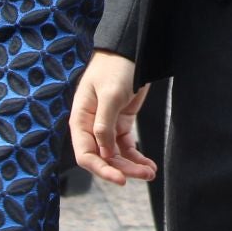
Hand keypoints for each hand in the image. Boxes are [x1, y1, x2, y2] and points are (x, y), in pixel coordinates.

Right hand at [69, 51, 155, 184]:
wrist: (131, 50)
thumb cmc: (115, 67)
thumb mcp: (110, 95)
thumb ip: (104, 125)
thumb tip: (104, 154)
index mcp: (81, 119)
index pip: (86, 154)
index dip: (101, 170)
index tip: (120, 180)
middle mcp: (91, 126)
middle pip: (103, 158)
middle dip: (123, 169)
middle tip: (145, 175)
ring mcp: (107, 125)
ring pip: (117, 155)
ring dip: (132, 166)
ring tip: (151, 172)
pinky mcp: (121, 123)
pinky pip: (126, 147)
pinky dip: (137, 157)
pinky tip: (149, 165)